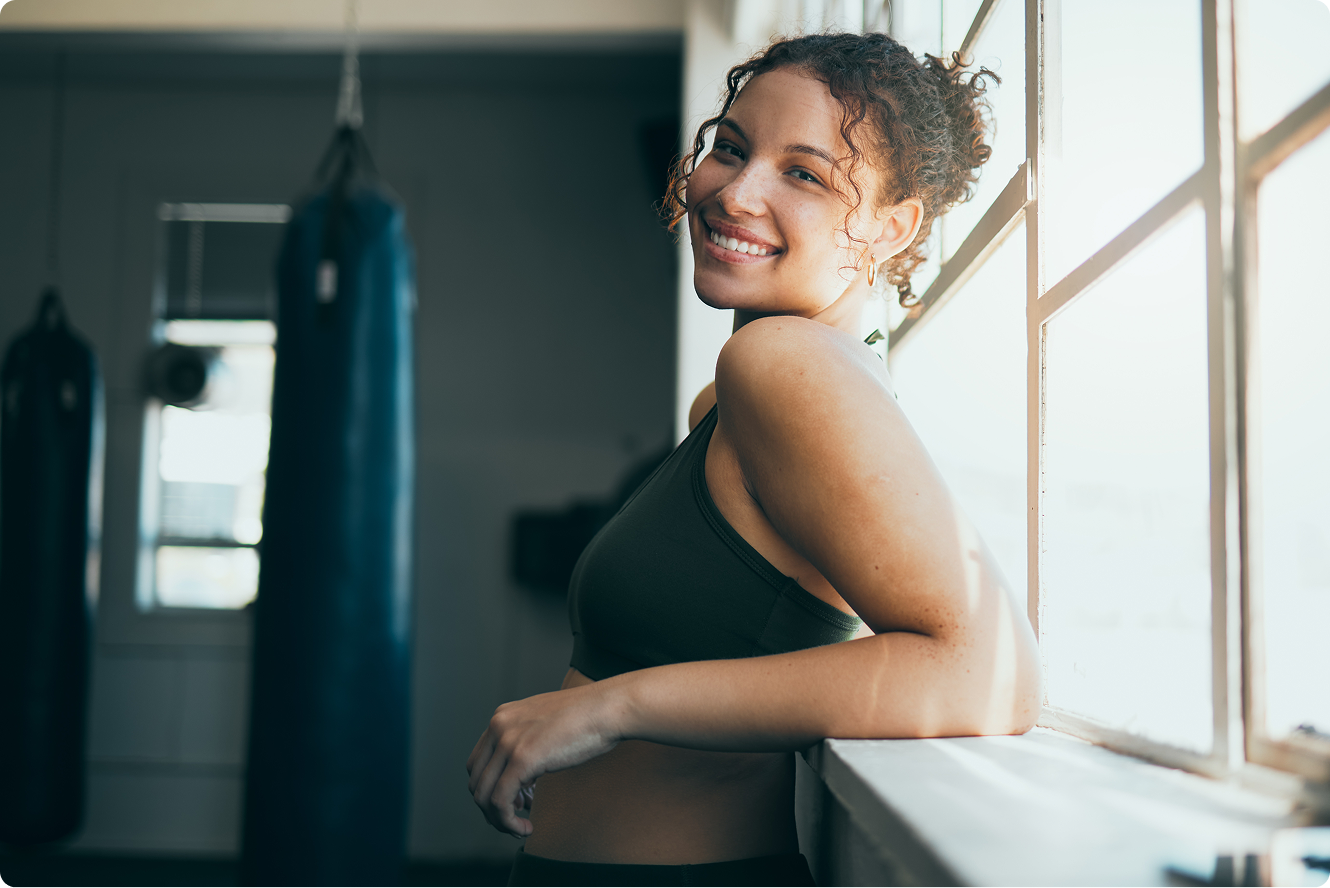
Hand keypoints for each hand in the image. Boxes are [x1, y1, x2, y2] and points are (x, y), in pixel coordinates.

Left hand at [466, 682, 625, 837]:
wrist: (606, 708)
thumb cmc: (587, 717)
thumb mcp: (545, 725)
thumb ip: (526, 744)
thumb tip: (521, 779)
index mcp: (503, 717)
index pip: (478, 762)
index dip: (491, 788)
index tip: (514, 801)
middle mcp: (498, 726)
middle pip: (476, 780)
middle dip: (491, 807)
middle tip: (514, 819)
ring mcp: (507, 741)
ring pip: (483, 795)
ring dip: (498, 820)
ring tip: (519, 827)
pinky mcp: (521, 759)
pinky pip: (500, 801)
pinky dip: (508, 821)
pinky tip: (526, 827)